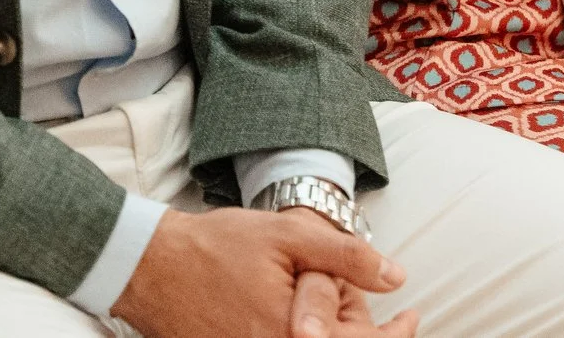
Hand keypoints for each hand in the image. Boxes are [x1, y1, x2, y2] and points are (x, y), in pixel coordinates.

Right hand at [114, 205, 412, 337]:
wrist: (151, 266)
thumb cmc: (219, 246)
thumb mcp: (290, 236)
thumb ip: (347, 257)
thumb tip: (397, 277)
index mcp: (292, 334)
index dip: (394, 336)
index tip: (412, 317)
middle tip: (399, 323)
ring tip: (366, 328)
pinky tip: (319, 328)